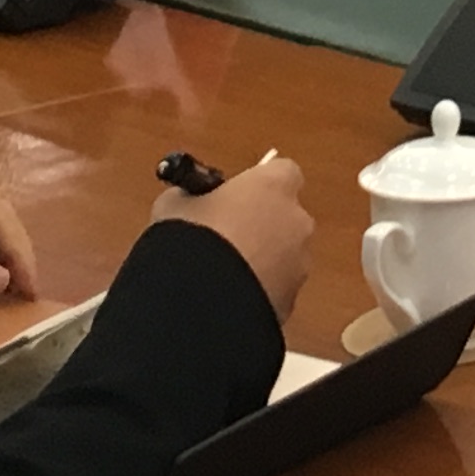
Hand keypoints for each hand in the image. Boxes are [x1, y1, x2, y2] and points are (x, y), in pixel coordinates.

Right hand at [154, 149, 310, 317]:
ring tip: (222, 273)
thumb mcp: (175, 204)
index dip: (257, 184)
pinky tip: (228, 298)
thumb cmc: (189, 241)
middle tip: (226, 237)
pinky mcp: (292, 301)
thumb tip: (187, 200)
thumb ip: (191, 196)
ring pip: (284, 255)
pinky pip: (277, 287)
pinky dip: (259, 290)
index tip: (234, 196)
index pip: (280, 172)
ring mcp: (299, 263)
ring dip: (262, 260)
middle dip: (261, 224)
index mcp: (274, 186)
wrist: (198, 304)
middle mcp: (296, 221)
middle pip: (285, 215)